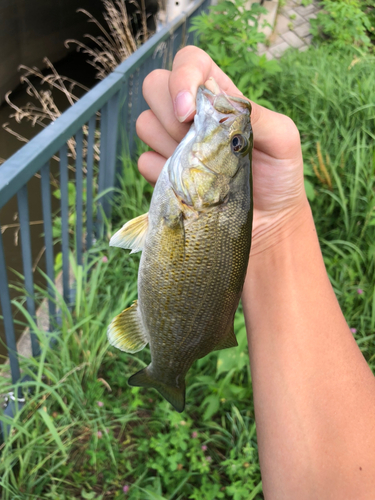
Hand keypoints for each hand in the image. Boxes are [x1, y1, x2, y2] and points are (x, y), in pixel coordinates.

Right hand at [136, 46, 308, 252]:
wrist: (267, 221)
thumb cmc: (279, 176)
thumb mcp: (282, 138)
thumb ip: (255, 113)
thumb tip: (215, 98)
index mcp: (220, 96)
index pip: (189, 62)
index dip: (182, 78)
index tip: (189, 112)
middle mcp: (191, 115)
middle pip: (154, 86)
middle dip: (171, 114)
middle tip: (200, 144)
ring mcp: (173, 143)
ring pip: (144, 124)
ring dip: (169, 146)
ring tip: (202, 169)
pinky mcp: (163, 173)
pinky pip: (144, 162)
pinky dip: (163, 175)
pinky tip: (191, 188)